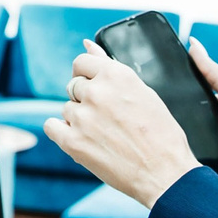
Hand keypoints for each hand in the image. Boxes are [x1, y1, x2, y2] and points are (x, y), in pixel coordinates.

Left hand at [44, 41, 197, 208]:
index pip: (82, 62)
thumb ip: (110, 67)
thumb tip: (86, 43)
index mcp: (117, 75)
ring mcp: (82, 117)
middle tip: (108, 119)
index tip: (94, 86)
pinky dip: (62, 133)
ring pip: (67, 108)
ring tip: (104, 135)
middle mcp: (97, 91)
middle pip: (74, 86)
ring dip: (79, 119)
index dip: (87, 75)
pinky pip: (51, 127)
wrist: (165, 173)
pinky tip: (81, 139)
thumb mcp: (143, 92)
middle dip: (86, 100)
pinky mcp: (72, 141)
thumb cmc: (161, 134)